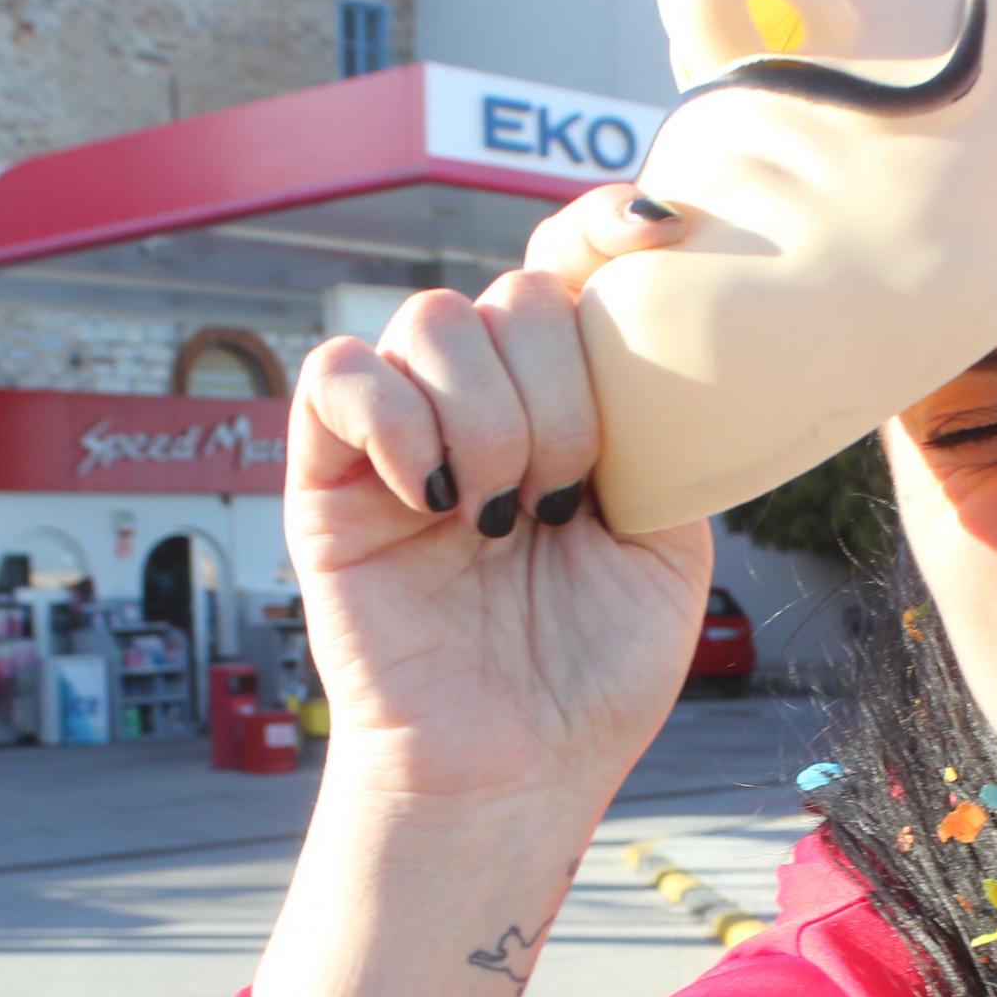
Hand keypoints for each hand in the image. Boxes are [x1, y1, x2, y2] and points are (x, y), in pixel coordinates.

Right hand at [286, 185, 715, 826]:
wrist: (516, 769)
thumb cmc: (593, 674)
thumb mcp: (669, 540)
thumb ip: (663, 428)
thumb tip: (659, 327)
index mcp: (566, 406)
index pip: (569, 269)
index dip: (602, 227)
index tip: (658, 229)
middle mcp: (483, 404)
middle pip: (513, 294)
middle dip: (560, 393)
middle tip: (566, 501)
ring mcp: (402, 434)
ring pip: (434, 321)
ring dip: (490, 419)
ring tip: (504, 520)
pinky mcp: (327, 474)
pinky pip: (341, 375)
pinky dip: (396, 421)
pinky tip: (434, 500)